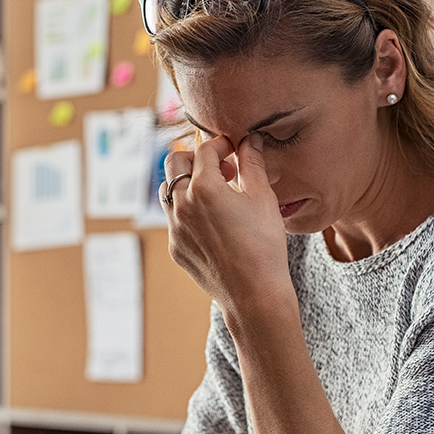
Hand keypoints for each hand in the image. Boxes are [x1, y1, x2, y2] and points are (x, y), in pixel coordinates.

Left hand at [163, 134, 292, 316]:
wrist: (254, 294)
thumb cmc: (264, 245)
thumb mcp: (263, 198)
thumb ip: (253, 163)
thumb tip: (250, 139)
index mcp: (204, 187)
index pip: (204, 150)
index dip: (221, 145)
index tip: (234, 150)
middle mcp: (182, 204)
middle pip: (174, 162)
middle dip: (196, 158)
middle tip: (221, 168)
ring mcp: (174, 228)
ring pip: (168, 190)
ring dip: (187, 183)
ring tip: (215, 194)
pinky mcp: (175, 247)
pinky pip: (174, 219)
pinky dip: (188, 210)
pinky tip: (213, 222)